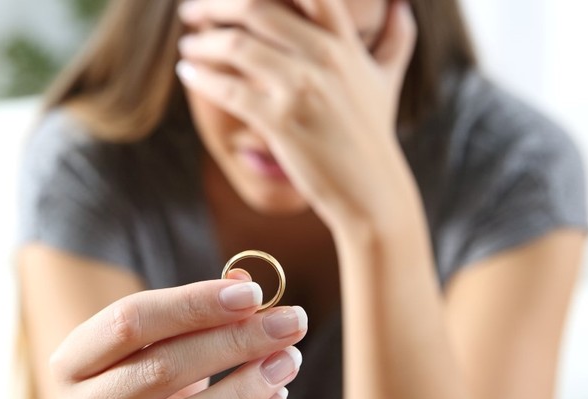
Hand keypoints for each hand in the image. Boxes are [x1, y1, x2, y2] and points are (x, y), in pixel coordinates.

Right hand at [48, 272, 306, 398]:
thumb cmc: (135, 388)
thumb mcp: (149, 347)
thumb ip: (189, 313)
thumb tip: (243, 284)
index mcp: (70, 363)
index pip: (130, 321)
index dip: (194, 303)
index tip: (253, 294)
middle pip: (162, 368)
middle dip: (235, 341)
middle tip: (291, 323)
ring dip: (245, 389)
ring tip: (288, 360)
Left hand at [177, 0, 417, 233]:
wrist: (372, 190)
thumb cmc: (372, 134)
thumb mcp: (386, 80)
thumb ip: (395, 38)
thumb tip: (401, 5)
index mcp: (344, 42)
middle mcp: (324, 57)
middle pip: (256, 8)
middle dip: (213, 5)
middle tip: (190, 11)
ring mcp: (302, 89)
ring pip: (236, 45)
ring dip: (202, 41)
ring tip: (187, 45)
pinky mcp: (281, 121)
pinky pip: (229, 88)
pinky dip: (201, 76)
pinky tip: (187, 72)